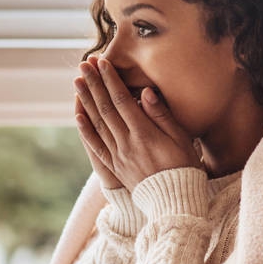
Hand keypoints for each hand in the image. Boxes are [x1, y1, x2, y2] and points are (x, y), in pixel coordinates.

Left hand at [74, 56, 201, 190]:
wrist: (174, 201)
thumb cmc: (184, 167)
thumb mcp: (181, 138)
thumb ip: (162, 115)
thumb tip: (145, 92)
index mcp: (144, 134)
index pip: (122, 100)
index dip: (111, 80)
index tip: (102, 62)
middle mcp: (126, 143)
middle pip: (105, 108)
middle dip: (94, 85)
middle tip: (83, 65)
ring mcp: (118, 156)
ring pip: (97, 124)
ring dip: (86, 102)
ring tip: (77, 83)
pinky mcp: (114, 167)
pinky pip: (95, 146)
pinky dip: (86, 130)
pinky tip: (78, 116)